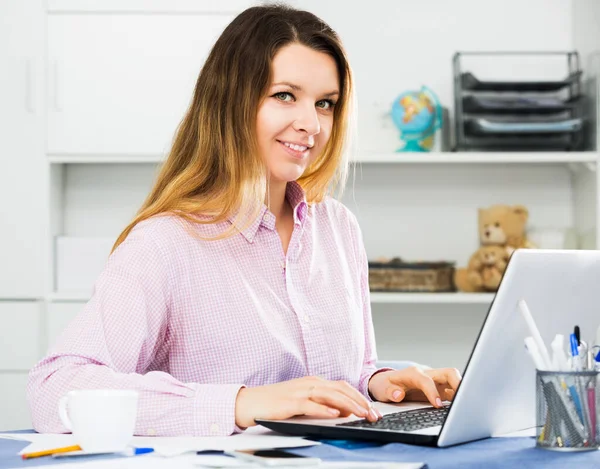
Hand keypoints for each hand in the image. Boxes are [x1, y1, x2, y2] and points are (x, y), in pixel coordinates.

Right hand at [235, 376, 381, 427]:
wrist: (250, 402)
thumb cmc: (276, 403)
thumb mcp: (303, 402)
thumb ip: (322, 404)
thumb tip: (343, 412)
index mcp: (314, 382)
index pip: (343, 387)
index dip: (360, 397)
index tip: (372, 410)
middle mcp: (309, 384)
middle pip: (340, 390)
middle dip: (360, 402)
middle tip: (373, 414)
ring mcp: (299, 391)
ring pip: (329, 395)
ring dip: (348, 405)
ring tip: (361, 414)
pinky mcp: (289, 402)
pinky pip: (310, 405)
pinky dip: (323, 409)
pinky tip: (334, 414)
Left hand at [368, 367, 461, 406]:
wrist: (385, 383)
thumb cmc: (385, 386)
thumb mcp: (382, 389)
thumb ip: (390, 392)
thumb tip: (399, 395)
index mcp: (414, 373)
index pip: (426, 380)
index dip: (433, 392)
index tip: (437, 405)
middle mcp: (428, 374)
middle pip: (448, 373)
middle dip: (458, 384)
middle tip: (463, 400)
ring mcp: (435, 380)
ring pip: (454, 380)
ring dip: (462, 390)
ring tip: (467, 405)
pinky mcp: (439, 389)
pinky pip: (453, 390)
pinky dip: (459, 397)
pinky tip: (462, 408)